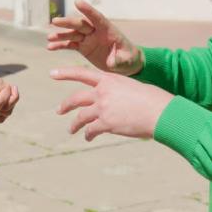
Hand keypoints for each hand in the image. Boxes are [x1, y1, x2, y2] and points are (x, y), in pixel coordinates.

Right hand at [47, 0, 142, 75]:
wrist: (125, 64)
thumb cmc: (128, 58)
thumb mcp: (127, 60)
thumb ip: (119, 60)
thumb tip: (112, 63)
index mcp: (108, 30)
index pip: (97, 17)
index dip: (87, 10)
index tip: (77, 1)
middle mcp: (95, 31)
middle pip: (80, 24)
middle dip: (68, 22)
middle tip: (55, 21)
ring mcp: (88, 38)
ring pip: (72, 34)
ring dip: (61, 34)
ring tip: (49, 38)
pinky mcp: (83, 47)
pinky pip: (69, 44)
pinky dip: (60, 45)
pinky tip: (50, 47)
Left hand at [51, 66, 173, 141]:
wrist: (160, 112)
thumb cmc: (153, 99)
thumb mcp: (133, 87)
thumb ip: (118, 91)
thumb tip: (115, 100)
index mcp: (109, 79)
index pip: (81, 73)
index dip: (65, 73)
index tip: (52, 73)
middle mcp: (102, 92)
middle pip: (76, 98)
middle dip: (65, 105)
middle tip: (59, 111)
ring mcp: (103, 108)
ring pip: (81, 117)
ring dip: (75, 124)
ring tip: (71, 130)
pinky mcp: (106, 123)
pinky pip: (91, 130)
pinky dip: (88, 135)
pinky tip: (88, 138)